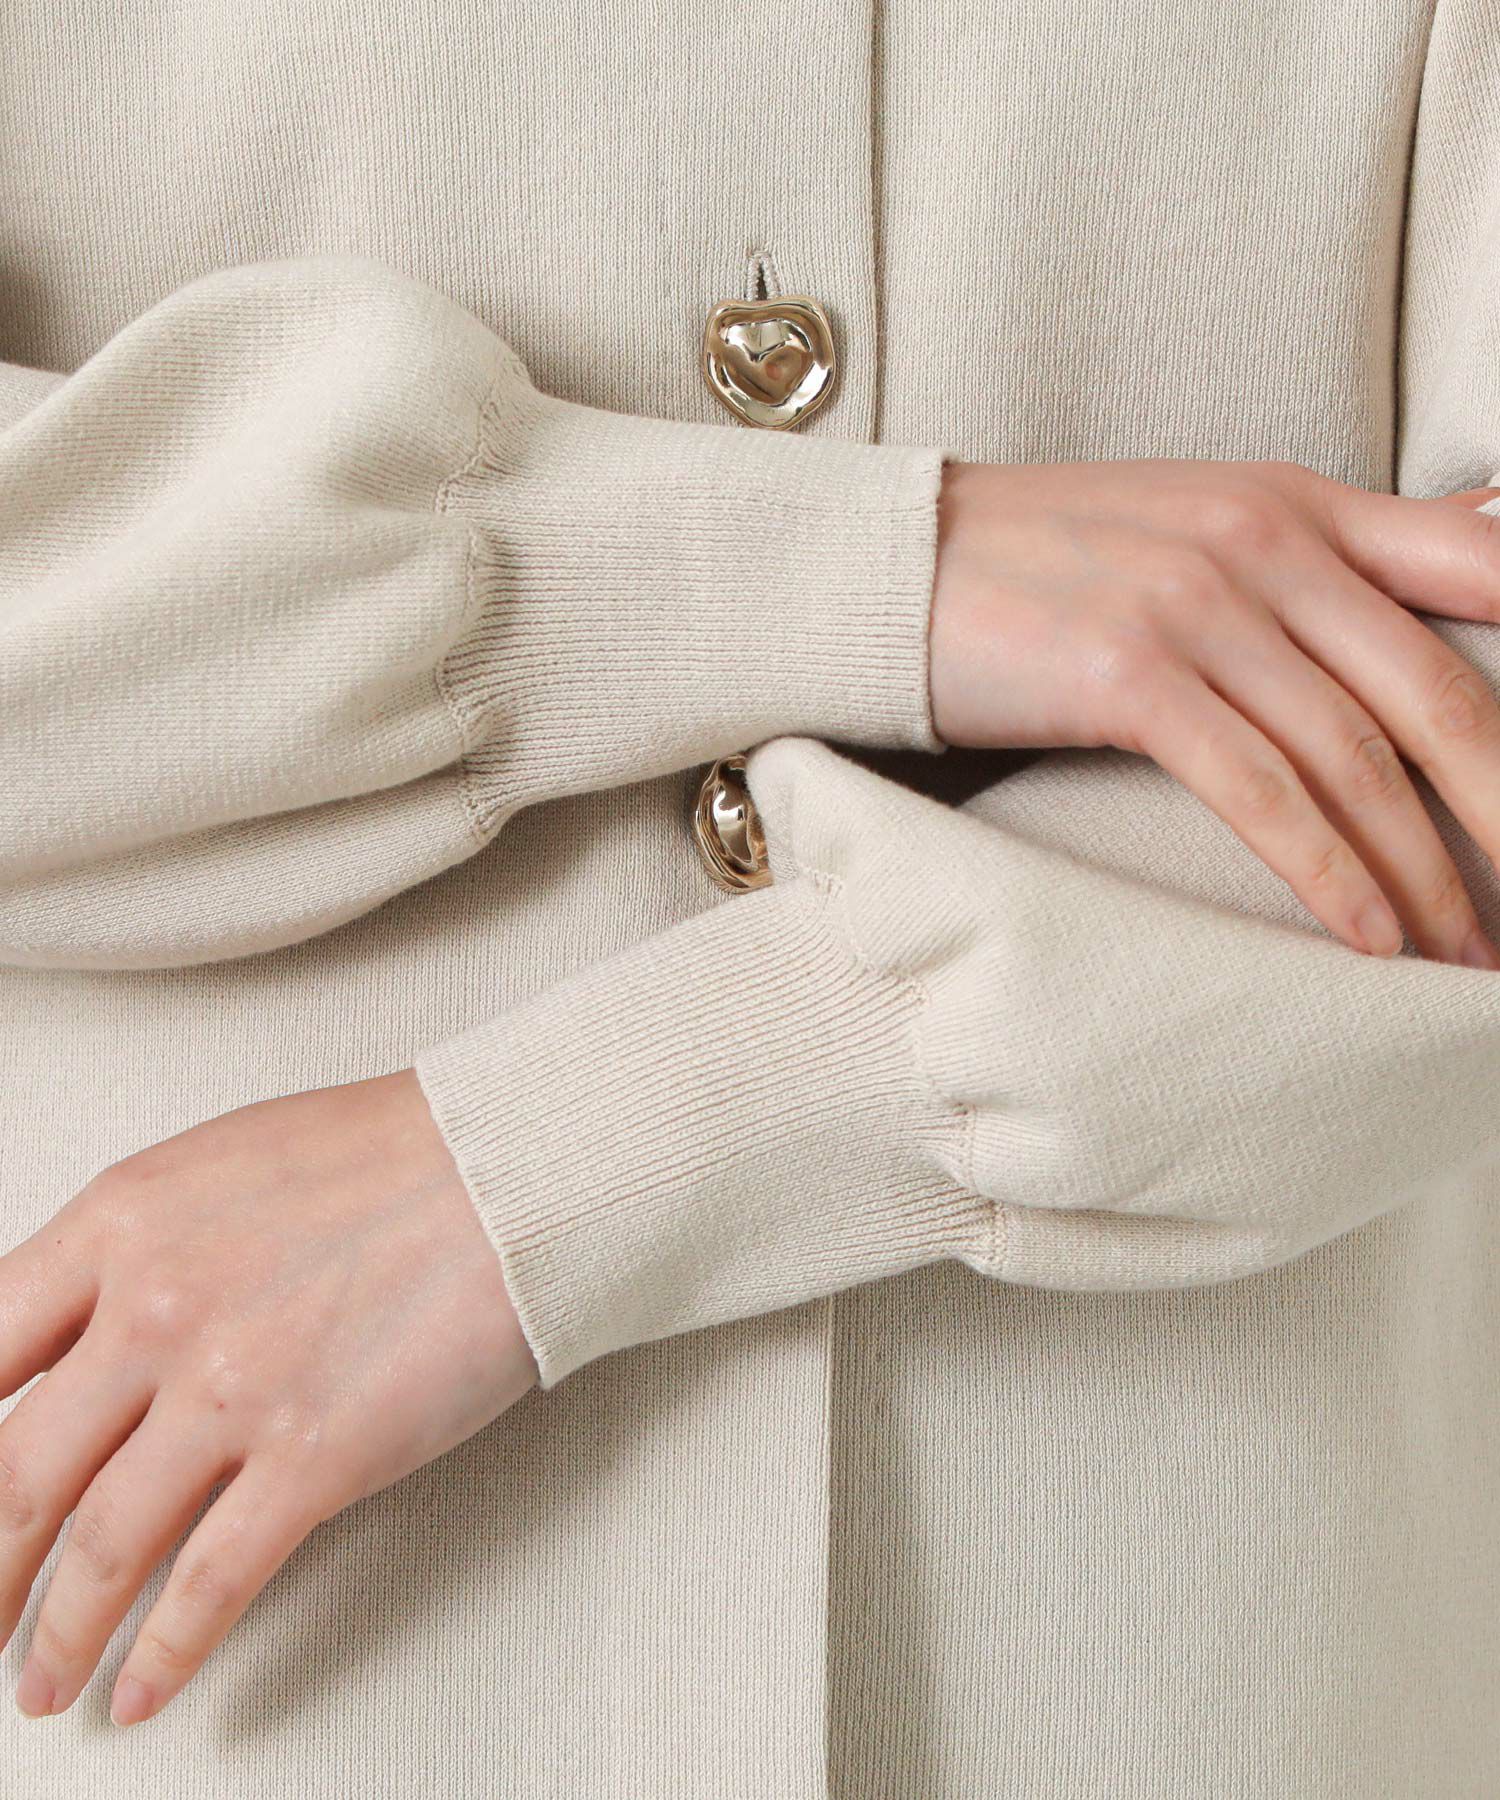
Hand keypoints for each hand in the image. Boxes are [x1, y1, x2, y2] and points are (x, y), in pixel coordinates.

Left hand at [0, 1068, 536, 1726]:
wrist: (514, 1168)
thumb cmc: (389, 1155)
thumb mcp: (216, 1168)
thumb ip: (127, 1253)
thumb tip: (66, 1347)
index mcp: (120, 1224)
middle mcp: (157, 1308)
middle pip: (15, 1474)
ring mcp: (234, 1388)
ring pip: (100, 1548)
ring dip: (56, 1637)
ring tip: (42, 1684)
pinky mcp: (318, 1455)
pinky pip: (212, 1583)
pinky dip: (163, 1654)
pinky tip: (140, 1692)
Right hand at [927, 458, 1499, 966]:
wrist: (902, 562)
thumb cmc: (1050, 561)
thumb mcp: (1207, 524)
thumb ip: (1335, 552)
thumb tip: (1480, 550)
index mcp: (1300, 504)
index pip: (1481, 572)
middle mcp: (1265, 544)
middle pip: (1436, 695)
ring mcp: (1198, 608)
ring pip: (1354, 760)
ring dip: (1425, 877)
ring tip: (1467, 957)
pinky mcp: (1129, 675)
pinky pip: (1259, 791)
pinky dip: (1328, 875)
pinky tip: (1369, 940)